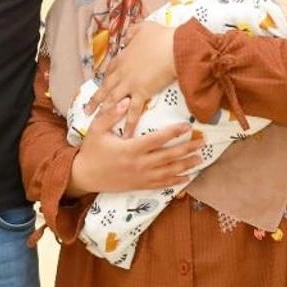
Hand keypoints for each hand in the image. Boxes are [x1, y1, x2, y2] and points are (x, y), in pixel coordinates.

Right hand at [67, 98, 202, 195]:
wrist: (84, 176)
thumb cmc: (91, 150)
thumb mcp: (96, 129)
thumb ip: (111, 114)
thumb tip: (128, 100)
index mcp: (130, 148)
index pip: (157, 139)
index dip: (173, 132)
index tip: (187, 126)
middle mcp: (139, 164)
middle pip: (168, 156)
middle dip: (187, 149)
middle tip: (202, 142)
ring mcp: (140, 177)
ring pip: (168, 172)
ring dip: (186, 165)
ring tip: (200, 158)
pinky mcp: (139, 185)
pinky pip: (161, 184)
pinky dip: (175, 181)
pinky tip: (187, 177)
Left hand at [86, 21, 177, 135]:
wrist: (173, 48)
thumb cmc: (161, 37)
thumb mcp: (144, 28)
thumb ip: (133, 32)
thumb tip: (127, 37)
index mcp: (123, 57)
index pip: (110, 70)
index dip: (105, 79)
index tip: (101, 85)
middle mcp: (122, 72)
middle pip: (105, 88)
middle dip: (96, 99)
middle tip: (87, 110)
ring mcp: (130, 83)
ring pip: (113, 100)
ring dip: (104, 111)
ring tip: (97, 122)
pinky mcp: (141, 93)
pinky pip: (133, 110)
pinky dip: (130, 122)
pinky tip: (126, 134)